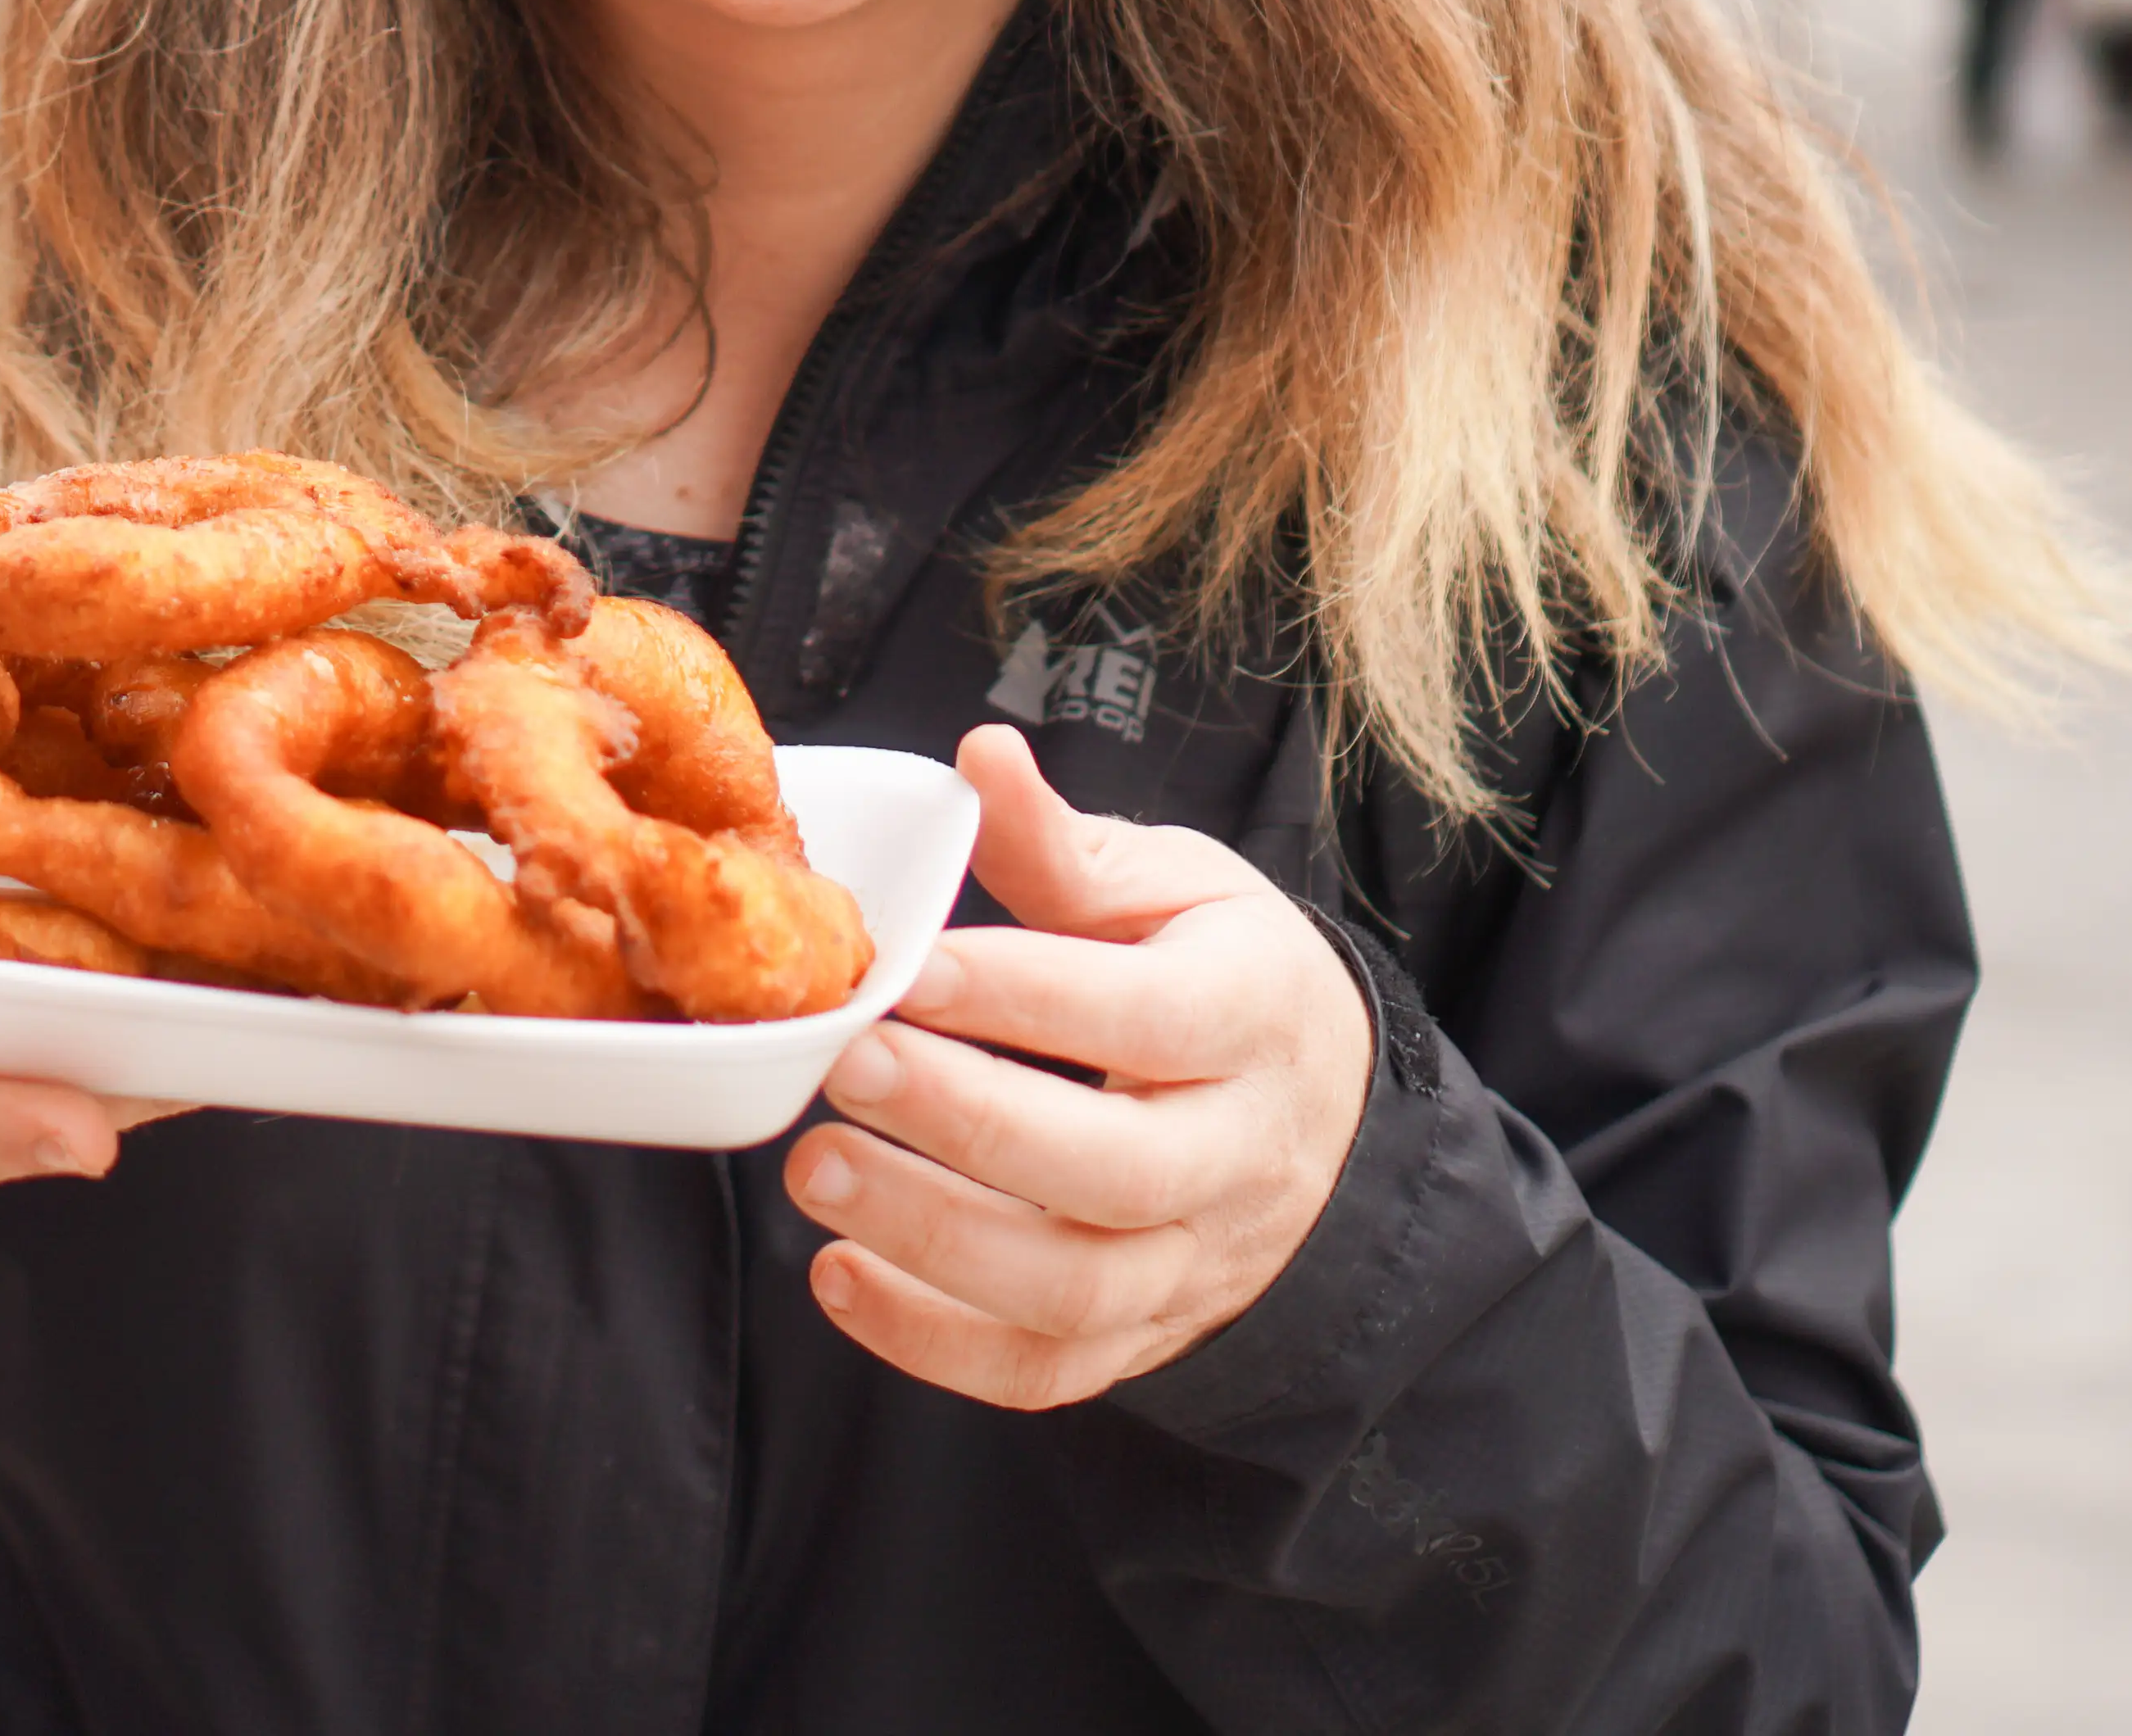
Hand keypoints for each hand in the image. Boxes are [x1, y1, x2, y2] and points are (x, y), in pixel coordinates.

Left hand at [785, 725, 1374, 1409]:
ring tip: (814, 1171)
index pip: (1144, 1018)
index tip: (908, 969)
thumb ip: (1061, 846)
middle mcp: (1237, 1154)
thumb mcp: (1171, 886)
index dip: (1023, 996)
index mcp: (1253, 1015)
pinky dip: (934, 1343)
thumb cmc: (1214, 973)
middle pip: (1113, 1171)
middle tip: (844, 1070)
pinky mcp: (1143, 1336)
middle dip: (968, 1125)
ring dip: (932, 1240)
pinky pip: (1044, 1372)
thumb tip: (980, 759)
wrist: (1317, 1111)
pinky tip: (838, 1276)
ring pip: (1074, 1288)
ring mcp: (1193, 1263)